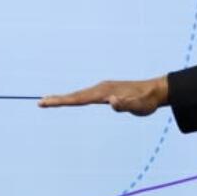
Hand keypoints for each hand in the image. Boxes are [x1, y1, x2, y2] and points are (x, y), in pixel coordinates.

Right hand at [38, 76, 168, 116]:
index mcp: (104, 92)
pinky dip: (75, 98)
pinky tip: (70, 100)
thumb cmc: (147, 101)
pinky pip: (87, 96)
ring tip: (49, 101)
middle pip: (76, 96)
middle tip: (41, 102)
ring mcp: (103, 90)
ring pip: (80, 95)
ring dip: (64, 98)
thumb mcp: (139, 106)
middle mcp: (101, 89)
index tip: (47, 102)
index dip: (63, 101)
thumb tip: (112, 102)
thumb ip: (126, 105)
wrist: (156, 92)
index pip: (79, 99)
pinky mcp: (106, 93)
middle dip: (58, 99)